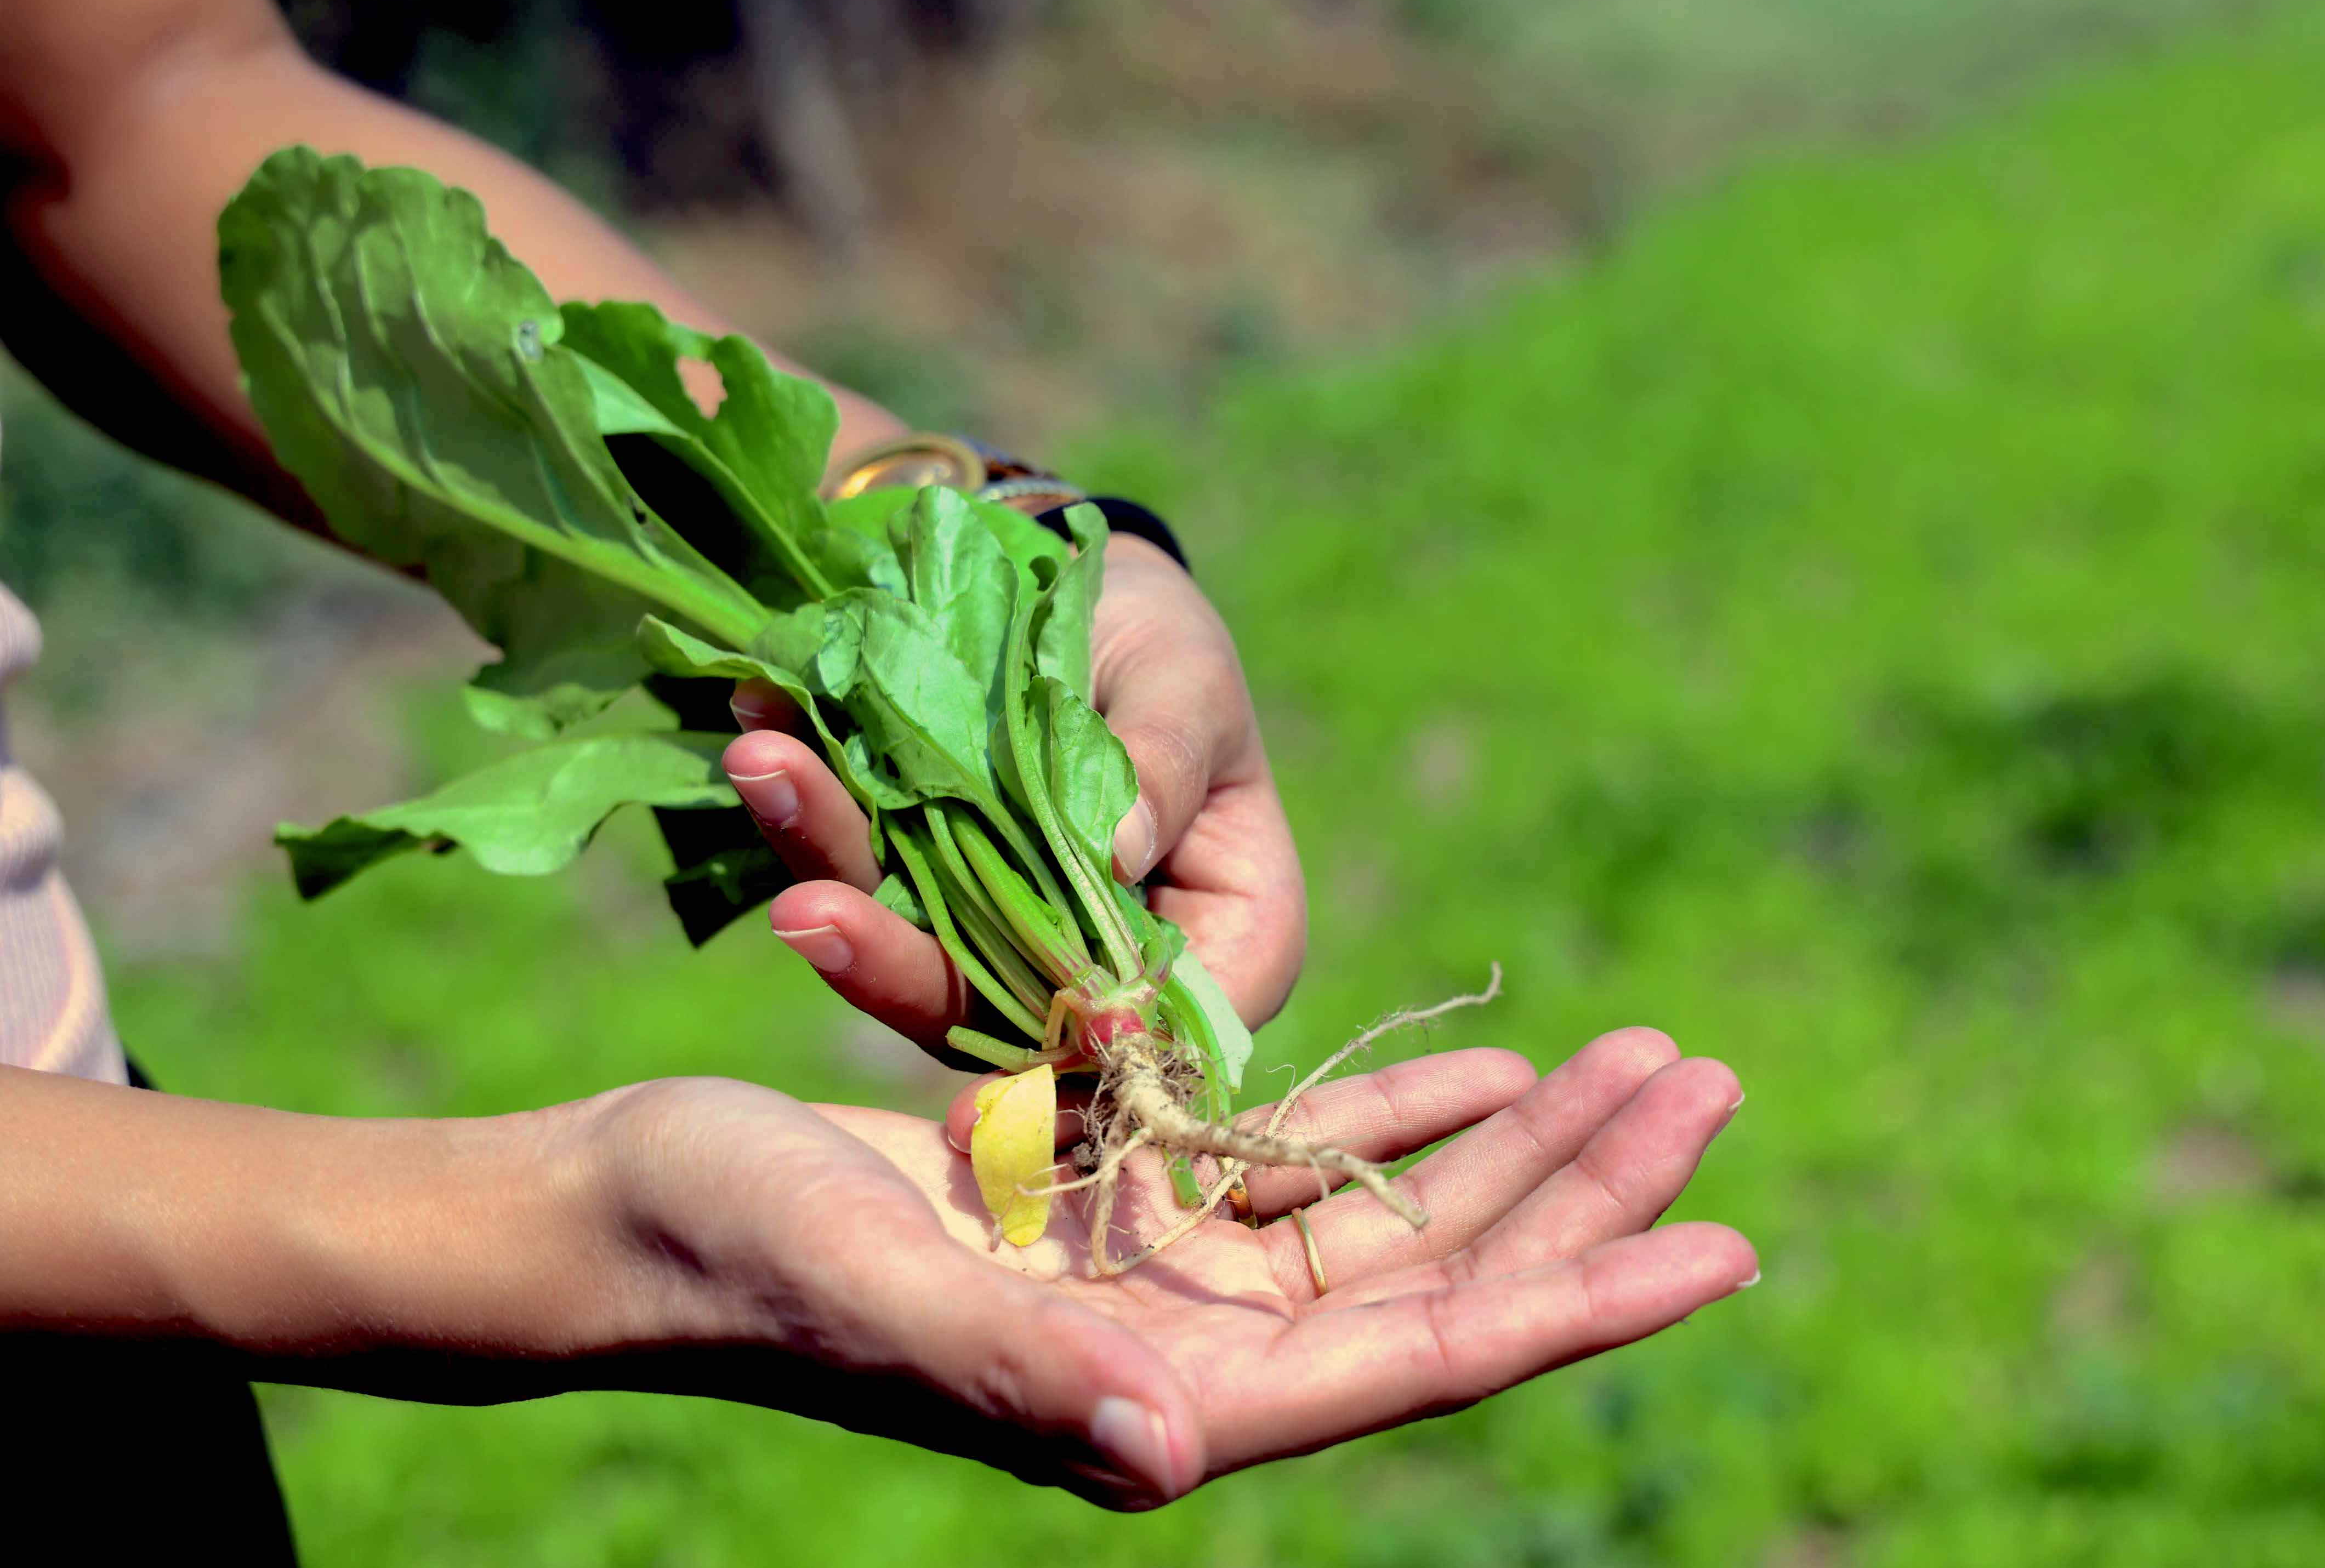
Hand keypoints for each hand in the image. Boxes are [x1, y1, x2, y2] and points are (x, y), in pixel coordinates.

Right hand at [580, 1028, 1753, 1507]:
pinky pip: (1295, 1155)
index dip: (1575, 1300)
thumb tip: (1170, 1455)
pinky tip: (1486, 1069)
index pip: (1416, 1358)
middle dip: (1584, 1191)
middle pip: (1436, 1274)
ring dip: (1518, 1139)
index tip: (1722, 1239)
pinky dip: (1397, 1111)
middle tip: (1714, 1086)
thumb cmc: (732, 1254)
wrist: (640, 1206)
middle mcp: (1185, 1348)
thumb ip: (1023, 1376)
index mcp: (1159, 1397)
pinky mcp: (1118, 1195)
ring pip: (1389, 1211)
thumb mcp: (872, 1293)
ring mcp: (1159, 1273)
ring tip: (1647, 1060)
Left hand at [721, 535, 1305, 1059]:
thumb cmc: (1162, 640)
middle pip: (1004, 1022)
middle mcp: (1106, 967)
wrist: (1077, 585)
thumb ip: (1164, 756)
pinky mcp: (923, 892)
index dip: (1070, 1083)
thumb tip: (1118, 849)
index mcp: (1224, 937)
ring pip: (911, 956)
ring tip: (766, 775)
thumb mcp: (1186, 676)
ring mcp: (1001, 938)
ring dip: (827, 878)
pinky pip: (859, 879)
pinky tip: (763, 730)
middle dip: (895, 969)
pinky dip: (805, 815)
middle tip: (804, 913)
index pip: (1157, 1045)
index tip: (971, 1099)